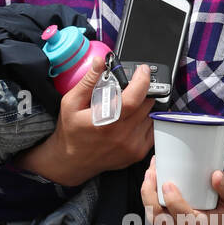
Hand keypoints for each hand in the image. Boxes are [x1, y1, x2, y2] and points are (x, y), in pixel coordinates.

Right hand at [16, 57, 153, 186]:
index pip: (135, 97)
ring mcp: (132, 145)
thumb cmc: (71, 132)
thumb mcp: (70, 103)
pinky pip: (152, 130)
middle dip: (141, 91)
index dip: (143, 80)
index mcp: (107, 121)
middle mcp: (123, 135)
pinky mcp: (138, 153)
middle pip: (146, 104)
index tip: (142, 71)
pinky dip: (146, 120)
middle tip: (129, 88)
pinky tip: (132, 118)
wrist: (71, 161)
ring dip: (144, 106)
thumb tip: (99, 62)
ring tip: (128, 105)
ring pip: (151, 116)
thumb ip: (87, 82)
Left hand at [139, 158, 223, 224]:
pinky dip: (151, 196)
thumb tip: (216, 175)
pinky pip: (156, 212)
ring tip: (150, 172)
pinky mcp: (173, 222)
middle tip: (151, 172)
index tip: (168, 183)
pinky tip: (153, 177)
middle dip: (150, 195)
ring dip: (147, 194)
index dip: (172, 202)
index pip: (182, 218)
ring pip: (154, 215)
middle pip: (159, 218)